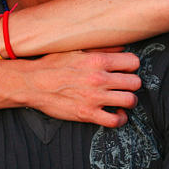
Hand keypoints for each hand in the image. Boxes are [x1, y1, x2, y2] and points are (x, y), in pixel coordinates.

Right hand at [22, 50, 141, 127]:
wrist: (32, 83)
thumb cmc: (52, 65)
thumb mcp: (76, 49)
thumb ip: (100, 48)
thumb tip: (121, 48)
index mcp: (98, 60)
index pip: (133, 62)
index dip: (130, 67)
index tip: (124, 70)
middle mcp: (100, 78)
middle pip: (135, 82)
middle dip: (131, 83)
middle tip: (123, 85)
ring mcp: (95, 98)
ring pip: (130, 100)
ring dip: (128, 101)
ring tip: (121, 100)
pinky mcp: (87, 114)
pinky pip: (115, 121)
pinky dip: (120, 119)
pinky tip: (116, 114)